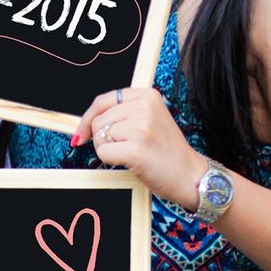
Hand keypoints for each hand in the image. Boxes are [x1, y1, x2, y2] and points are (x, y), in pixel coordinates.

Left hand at [73, 86, 206, 208]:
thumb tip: (86, 122)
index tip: (82, 133)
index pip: (103, 100)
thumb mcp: (150, 120)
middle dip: (103, 138)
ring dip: (109, 150)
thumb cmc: (166, 151)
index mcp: (147, 95)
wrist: (189, 175)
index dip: (88, 118)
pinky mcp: (136, 149)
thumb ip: (123, 113)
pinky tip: (130, 162)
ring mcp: (141, 127)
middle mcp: (145, 107)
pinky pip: (103, 153)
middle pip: (99, 120)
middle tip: (125, 147)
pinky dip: (111, 161)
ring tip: (132, 153)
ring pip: (100, 137)